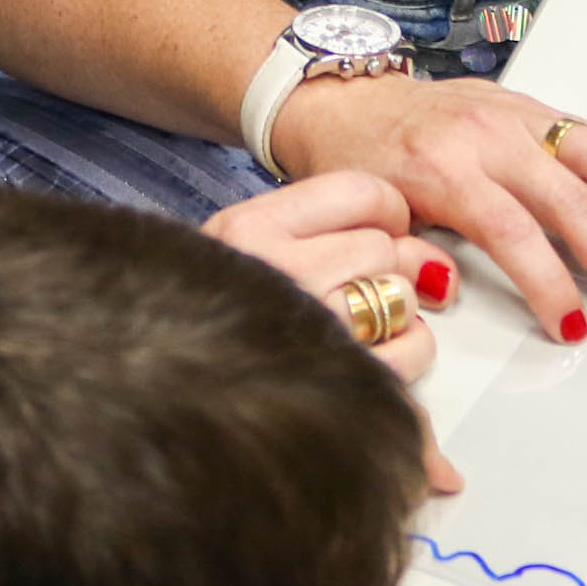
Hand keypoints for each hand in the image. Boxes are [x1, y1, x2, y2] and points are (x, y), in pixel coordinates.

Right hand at [202, 171, 462, 491]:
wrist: (166, 393)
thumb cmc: (214, 318)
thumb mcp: (245, 251)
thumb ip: (323, 231)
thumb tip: (420, 252)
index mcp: (248, 229)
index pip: (359, 192)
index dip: (387, 212)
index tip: (383, 229)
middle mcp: (274, 273)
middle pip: (383, 245)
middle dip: (389, 266)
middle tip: (362, 285)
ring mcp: (305, 329)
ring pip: (399, 294)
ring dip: (395, 310)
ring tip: (358, 323)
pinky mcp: (338, 380)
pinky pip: (410, 348)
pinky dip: (409, 350)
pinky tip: (378, 353)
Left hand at [268, 74, 586, 342]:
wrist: (345, 101)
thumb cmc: (355, 159)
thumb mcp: (374, 217)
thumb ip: (415, 254)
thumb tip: (452, 289)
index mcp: (443, 167)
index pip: (514, 232)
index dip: (550, 283)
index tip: (571, 323)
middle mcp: (485, 135)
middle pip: (569, 200)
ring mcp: (511, 113)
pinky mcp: (525, 103)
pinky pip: (584, 133)